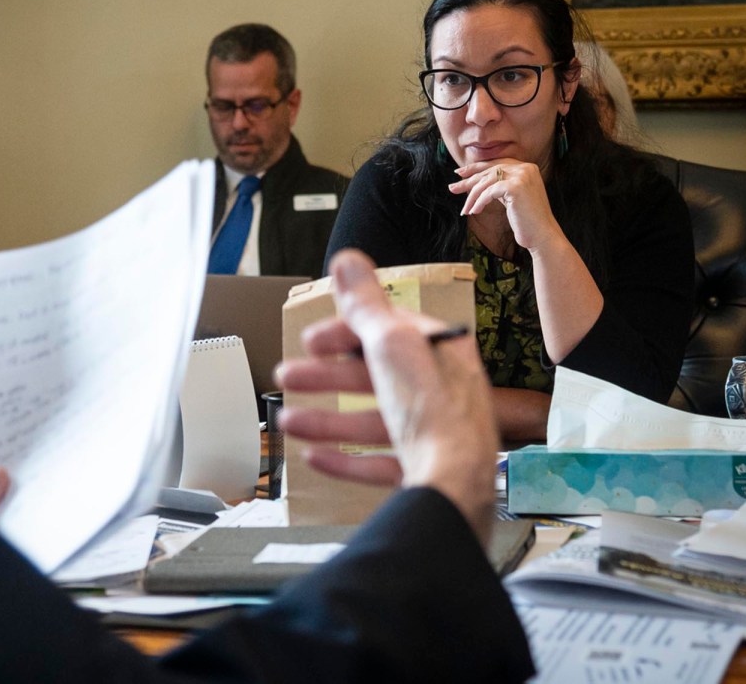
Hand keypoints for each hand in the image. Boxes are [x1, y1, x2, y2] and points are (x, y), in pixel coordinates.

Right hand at [276, 250, 498, 542]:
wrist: (456, 484)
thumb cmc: (434, 411)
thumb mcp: (391, 343)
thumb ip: (365, 304)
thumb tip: (348, 261)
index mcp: (438, 350)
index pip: (386, 329)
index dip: (343, 331)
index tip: (311, 340)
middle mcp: (440, 389)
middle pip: (372, 375)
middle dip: (324, 376)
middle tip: (290, 376)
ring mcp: (432, 432)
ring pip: (369, 420)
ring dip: (325, 419)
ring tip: (289, 421)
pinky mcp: (421, 469)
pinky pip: (375, 461)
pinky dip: (343, 458)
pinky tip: (316, 457)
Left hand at [448, 159, 562, 252]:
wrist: (542, 235)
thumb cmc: (526, 220)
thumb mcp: (511, 197)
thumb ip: (499, 186)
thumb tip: (474, 182)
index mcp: (527, 168)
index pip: (496, 164)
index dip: (476, 168)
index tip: (459, 173)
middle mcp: (526, 168)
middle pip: (489, 171)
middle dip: (468, 180)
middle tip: (452, 188)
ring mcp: (522, 176)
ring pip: (486, 181)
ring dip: (472, 197)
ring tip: (465, 210)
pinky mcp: (516, 187)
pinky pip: (489, 192)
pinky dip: (479, 202)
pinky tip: (474, 212)